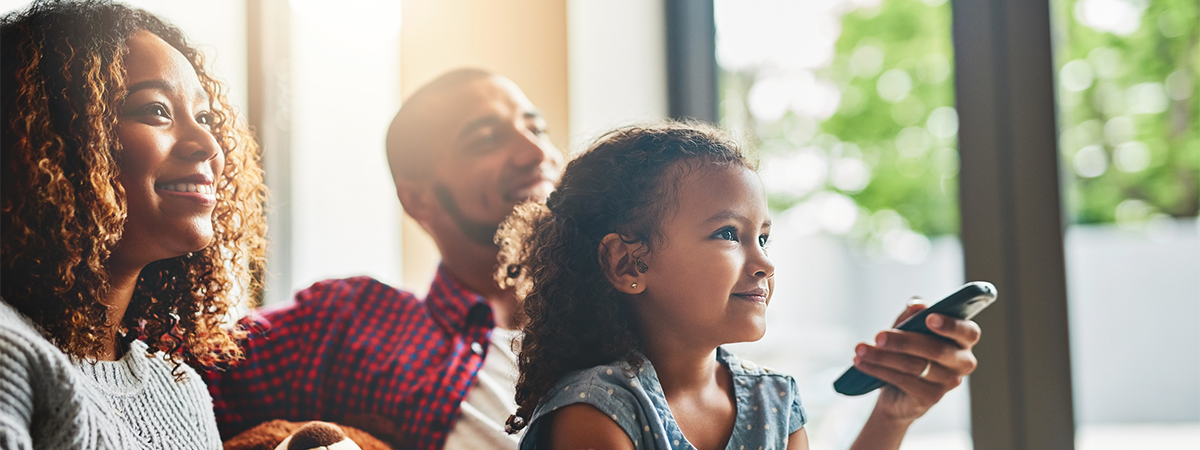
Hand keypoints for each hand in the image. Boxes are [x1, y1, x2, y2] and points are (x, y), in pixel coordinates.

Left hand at [852, 302, 981, 422]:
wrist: (898, 391)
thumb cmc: (909, 351)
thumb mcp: (908, 329)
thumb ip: (913, 316)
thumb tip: (917, 304)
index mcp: (963, 340)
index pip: (968, 332)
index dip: (950, 325)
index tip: (928, 318)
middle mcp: (963, 362)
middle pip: (936, 350)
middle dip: (903, 341)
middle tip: (878, 336)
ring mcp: (949, 382)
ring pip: (915, 366)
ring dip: (883, 356)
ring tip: (860, 349)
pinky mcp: (931, 397)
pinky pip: (904, 381)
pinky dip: (879, 370)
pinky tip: (861, 363)